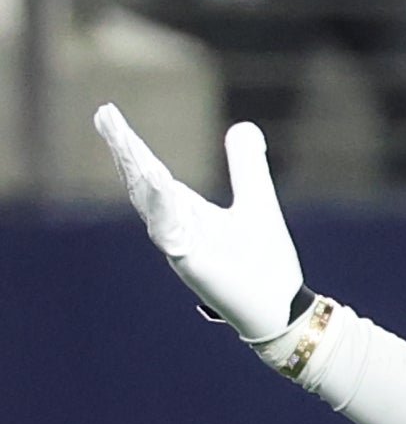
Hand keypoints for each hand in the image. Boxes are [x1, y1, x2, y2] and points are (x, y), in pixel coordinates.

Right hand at [93, 104, 304, 341]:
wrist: (281, 309)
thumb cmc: (266, 262)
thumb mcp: (257, 201)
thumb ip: (246, 166)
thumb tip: (244, 125)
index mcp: (187, 212)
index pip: (150, 172)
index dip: (130, 145)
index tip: (108, 114)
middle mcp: (176, 228)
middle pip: (142, 185)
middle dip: (125, 152)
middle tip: (105, 117)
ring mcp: (182, 249)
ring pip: (152, 207)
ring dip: (140, 176)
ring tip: (126, 142)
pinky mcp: (194, 267)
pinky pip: (173, 236)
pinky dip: (166, 211)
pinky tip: (161, 185)